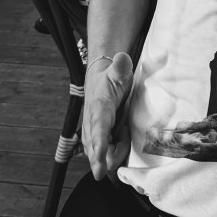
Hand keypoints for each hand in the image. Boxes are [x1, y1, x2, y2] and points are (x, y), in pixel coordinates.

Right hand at [82, 52, 133, 179]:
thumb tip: (122, 57)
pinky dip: (118, 152)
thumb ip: (121, 65)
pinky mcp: (96, 143)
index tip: (100, 159)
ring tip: (124, 130)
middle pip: (100, 153)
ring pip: (105, 159)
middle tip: (125, 131)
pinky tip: (122, 136)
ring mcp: (93, 137)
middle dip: (117, 152)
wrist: (99, 82)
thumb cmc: (112, 78)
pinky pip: (108, 158)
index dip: (100, 145)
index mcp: (99, 110)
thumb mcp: (119, 70)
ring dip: (119, 151)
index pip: (98, 130)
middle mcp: (91, 127)